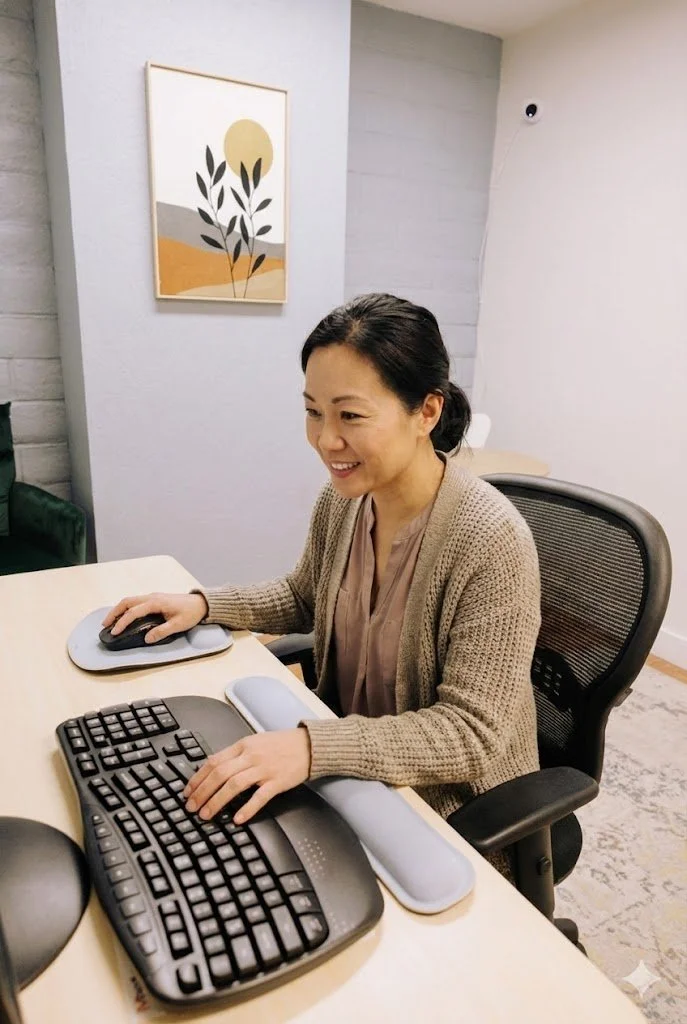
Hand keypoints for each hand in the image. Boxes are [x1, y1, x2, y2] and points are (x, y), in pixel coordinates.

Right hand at [102, 592, 207, 642]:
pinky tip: (124, 617)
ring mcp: (153, 597)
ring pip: (130, 600)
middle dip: (114, 612)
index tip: (114, 632)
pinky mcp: (155, 599)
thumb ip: (162, 632)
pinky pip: (136, 602)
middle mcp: (152, 597)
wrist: (201, 603)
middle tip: (105, 625)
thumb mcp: (178, 625)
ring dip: (119, 609)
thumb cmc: (191, 613)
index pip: (134, 612)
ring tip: (111, 621)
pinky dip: (126, 608)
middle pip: (127, 602)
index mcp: (156, 602)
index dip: (122, 622)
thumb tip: (147, 638)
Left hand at [184, 729, 310, 823]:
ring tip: (207, 814)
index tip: (187, 792)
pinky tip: (238, 819)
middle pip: (220, 774)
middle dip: (202, 792)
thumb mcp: (255, 742)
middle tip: (191, 807)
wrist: (309, 745)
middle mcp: (251, 756)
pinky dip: (248, 808)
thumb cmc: (281, 745)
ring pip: (234, 785)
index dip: (197, 778)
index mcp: (243, 745)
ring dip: (217, 801)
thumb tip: (213, 767)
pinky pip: (260, 796)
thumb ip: (235, 754)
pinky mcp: (278, 781)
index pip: (213, 761)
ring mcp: (264, 769)